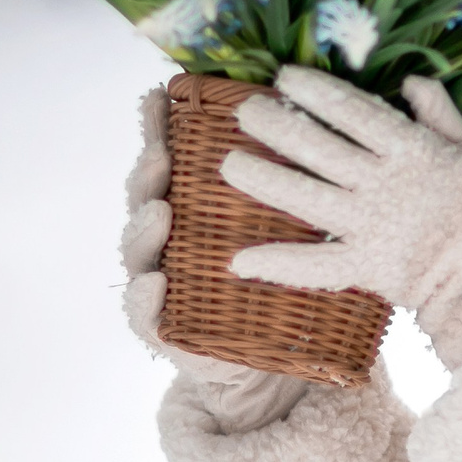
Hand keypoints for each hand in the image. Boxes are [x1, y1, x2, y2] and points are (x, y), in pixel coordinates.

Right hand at [122, 84, 310, 422]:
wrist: (268, 366)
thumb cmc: (278, 286)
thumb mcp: (289, 235)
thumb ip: (291, 189)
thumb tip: (324, 129)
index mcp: (195, 208)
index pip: (173, 160)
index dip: (159, 128)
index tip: (158, 96)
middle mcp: (169, 238)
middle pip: (147, 196)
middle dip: (148, 173)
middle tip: (161, 156)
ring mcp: (160, 281)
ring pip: (138, 249)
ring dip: (143, 229)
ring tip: (160, 214)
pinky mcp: (162, 329)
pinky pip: (144, 314)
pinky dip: (144, 301)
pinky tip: (154, 288)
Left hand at [223, 68, 461, 367]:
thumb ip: (440, 113)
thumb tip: (411, 80)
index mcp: (410, 151)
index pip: (354, 112)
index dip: (317, 91)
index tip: (283, 76)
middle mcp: (383, 185)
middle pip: (317, 148)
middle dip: (276, 125)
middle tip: (244, 110)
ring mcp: (370, 227)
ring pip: (305, 198)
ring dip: (263, 180)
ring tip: (229, 163)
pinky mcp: (364, 269)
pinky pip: (314, 266)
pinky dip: (277, 264)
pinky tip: (239, 260)